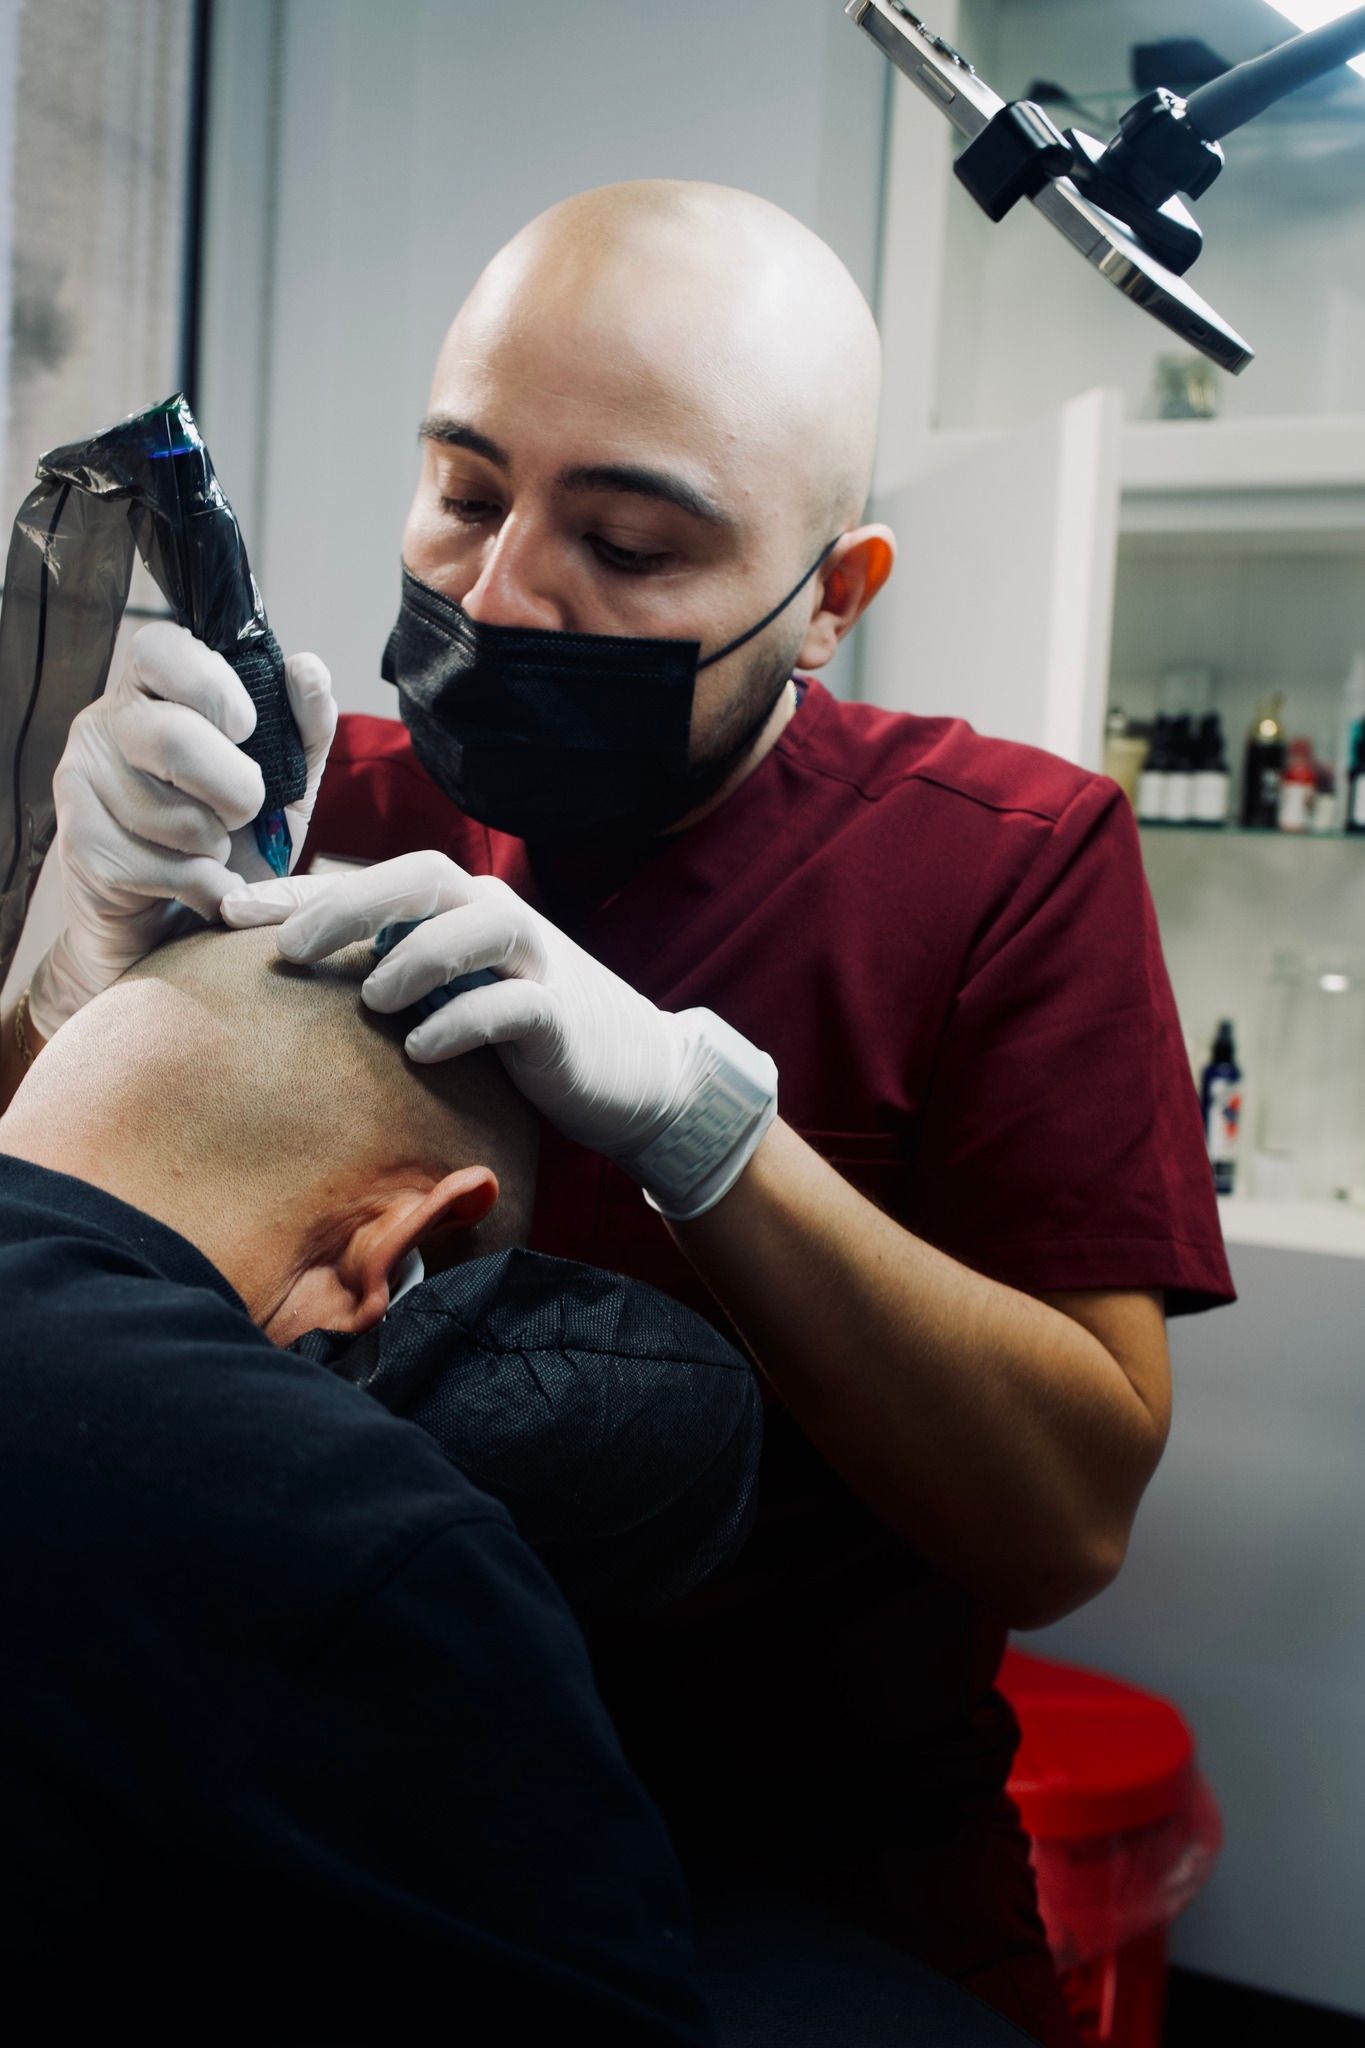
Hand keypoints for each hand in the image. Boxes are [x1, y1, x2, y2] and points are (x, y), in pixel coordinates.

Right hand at [27, 622, 334, 1037]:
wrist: (177, 926)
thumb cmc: (231, 841)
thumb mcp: (282, 782)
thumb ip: (303, 727)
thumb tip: (308, 671)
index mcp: (154, 691)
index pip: (162, 647)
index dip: (213, 688)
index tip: (245, 729)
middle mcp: (107, 724)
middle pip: (175, 739)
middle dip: (236, 791)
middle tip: (242, 814)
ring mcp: (82, 782)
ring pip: (172, 814)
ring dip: (216, 849)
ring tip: (211, 852)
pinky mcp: (80, 845)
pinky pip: (159, 868)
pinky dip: (202, 887)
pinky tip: (198, 887)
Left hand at [222, 851, 776, 1219]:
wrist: (631, 1072)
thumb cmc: (521, 1030)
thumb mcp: (451, 990)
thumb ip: (391, 966)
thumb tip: (291, 966)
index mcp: (460, 906)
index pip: (376, 878)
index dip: (302, 891)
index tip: (230, 914)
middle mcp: (497, 917)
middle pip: (423, 880)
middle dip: (351, 906)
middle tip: (291, 949)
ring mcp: (535, 962)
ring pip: (474, 929)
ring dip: (415, 960)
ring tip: (372, 1001)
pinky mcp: (560, 1018)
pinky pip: (510, 1006)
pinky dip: (462, 1022)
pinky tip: (422, 1050)